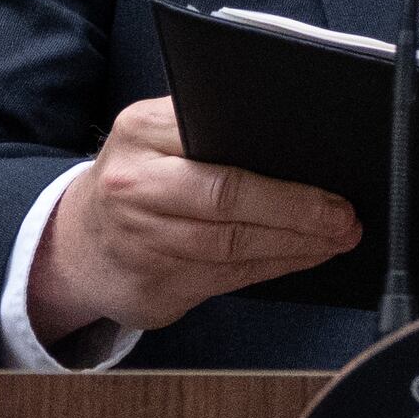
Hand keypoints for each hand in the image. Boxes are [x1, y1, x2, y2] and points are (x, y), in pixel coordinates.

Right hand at [29, 98, 361, 341]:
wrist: (77, 245)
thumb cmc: (138, 182)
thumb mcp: (156, 137)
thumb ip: (208, 131)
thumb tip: (300, 146)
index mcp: (141, 130)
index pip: (217, 139)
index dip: (278, 164)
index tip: (327, 169)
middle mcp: (134, 184)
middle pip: (226, 197)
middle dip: (296, 209)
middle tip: (342, 216)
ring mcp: (141, 241)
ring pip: (232, 244)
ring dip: (295, 244)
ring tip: (335, 237)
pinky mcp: (154, 287)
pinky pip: (229, 277)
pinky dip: (275, 267)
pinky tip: (303, 256)